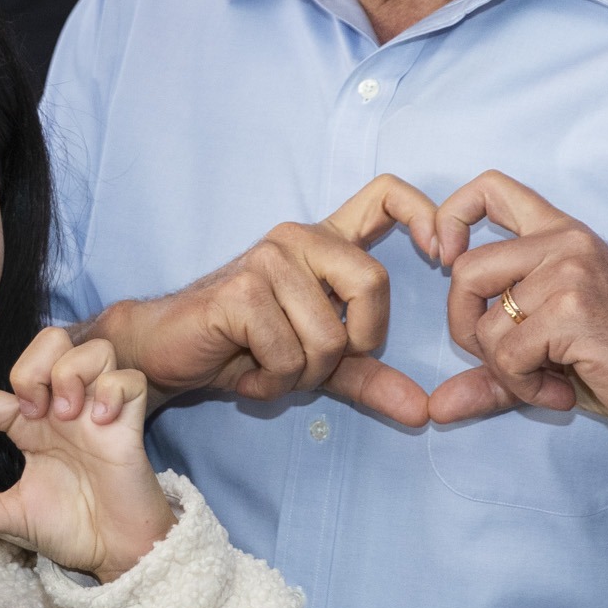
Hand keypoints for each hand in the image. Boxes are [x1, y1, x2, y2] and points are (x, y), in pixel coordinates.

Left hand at [0, 329, 175, 579]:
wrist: (117, 550)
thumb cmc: (71, 526)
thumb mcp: (12, 516)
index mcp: (30, 425)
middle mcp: (64, 407)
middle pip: (50, 339)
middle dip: (31, 368)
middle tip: (32, 413)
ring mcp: (99, 409)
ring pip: (92, 348)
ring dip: (71, 374)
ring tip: (67, 414)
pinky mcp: (130, 422)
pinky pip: (128, 378)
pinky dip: (112, 391)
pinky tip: (101, 423)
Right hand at [85, 174, 442, 426]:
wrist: (164, 353)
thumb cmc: (238, 348)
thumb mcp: (315, 364)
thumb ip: (369, 378)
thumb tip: (423, 412)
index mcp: (323, 242)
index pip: (386, 195)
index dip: (426, 214)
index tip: (443, 255)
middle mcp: (298, 238)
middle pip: (373, 284)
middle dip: (354, 345)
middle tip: (312, 362)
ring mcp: (268, 259)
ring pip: (330, 336)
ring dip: (303, 374)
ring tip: (267, 367)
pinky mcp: (242, 291)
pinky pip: (291, 354)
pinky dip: (272, 382)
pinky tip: (246, 374)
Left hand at [424, 171, 607, 436]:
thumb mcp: (552, 351)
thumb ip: (493, 368)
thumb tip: (437, 407)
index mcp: (560, 234)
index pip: (489, 188)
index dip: (450, 217)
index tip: (444, 259)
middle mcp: (564, 243)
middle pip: (465, 269)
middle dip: (464, 327)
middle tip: (505, 360)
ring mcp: (570, 274)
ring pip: (484, 324)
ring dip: (505, 370)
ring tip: (547, 379)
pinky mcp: (574, 313)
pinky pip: (508, 356)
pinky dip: (524, 386)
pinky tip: (561, 391)